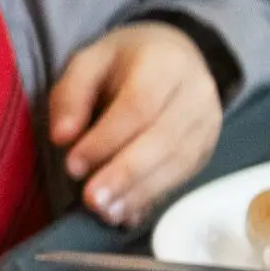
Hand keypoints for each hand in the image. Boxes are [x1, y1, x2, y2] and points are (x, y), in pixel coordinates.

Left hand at [48, 22, 220, 225]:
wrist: (173, 57)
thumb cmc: (124, 62)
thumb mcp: (88, 62)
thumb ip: (71, 95)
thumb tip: (62, 138)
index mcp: (165, 63)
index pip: (138, 105)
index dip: (105, 139)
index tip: (73, 165)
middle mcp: (196, 94)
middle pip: (163, 139)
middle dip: (124, 173)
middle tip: (92, 200)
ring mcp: (208, 123)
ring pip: (177, 163)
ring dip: (139, 192)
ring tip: (106, 212)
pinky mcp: (207, 148)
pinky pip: (182, 177)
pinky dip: (152, 197)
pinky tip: (126, 214)